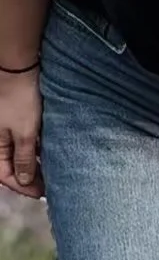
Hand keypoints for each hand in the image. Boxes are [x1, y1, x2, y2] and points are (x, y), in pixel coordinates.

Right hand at [0, 68, 44, 199]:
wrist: (17, 66)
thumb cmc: (18, 98)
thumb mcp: (24, 132)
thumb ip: (24, 158)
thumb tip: (25, 181)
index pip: (5, 176)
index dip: (24, 187)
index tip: (42, 193)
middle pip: (11, 166)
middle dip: (30, 177)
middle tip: (51, 185)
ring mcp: (4, 128)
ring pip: (19, 153)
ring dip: (34, 162)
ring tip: (54, 170)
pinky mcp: (15, 119)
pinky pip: (23, 140)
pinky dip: (35, 148)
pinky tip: (50, 152)